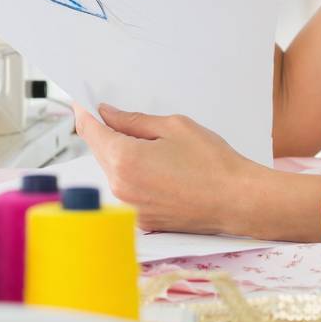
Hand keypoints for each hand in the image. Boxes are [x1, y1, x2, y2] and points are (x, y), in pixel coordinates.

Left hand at [75, 102, 263, 235]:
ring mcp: (130, 207)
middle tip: (125, 118)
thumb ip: (134, 121)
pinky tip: (162, 169)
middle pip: (99, 151)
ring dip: (123, 155)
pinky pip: (128, 189)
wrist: (237, 201)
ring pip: (113, 171)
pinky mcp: (142, 219)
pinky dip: (135, 175)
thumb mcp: (174, 127)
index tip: (83, 102)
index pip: (90, 131)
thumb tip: (108, 114)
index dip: (84, 113)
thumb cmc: (212, 163)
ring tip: (157, 148)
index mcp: (124, 159)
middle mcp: (120, 187)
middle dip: (106, 133)